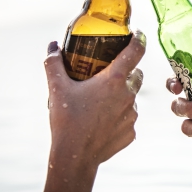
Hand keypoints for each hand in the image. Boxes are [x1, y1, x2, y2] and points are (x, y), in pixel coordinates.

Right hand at [39, 30, 145, 191]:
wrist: (74, 157)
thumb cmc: (66, 120)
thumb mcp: (56, 88)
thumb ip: (54, 63)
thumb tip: (52, 46)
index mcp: (114, 80)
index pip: (135, 51)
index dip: (139, 39)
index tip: (138, 33)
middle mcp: (128, 95)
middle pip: (137, 74)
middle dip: (128, 70)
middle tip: (110, 72)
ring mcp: (132, 115)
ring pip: (132, 97)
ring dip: (122, 95)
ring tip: (101, 101)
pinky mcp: (131, 132)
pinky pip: (128, 118)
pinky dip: (119, 115)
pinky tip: (102, 120)